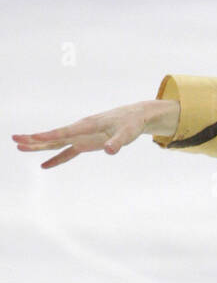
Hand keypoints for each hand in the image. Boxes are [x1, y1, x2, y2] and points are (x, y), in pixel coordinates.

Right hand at [11, 99, 177, 168]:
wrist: (134, 117)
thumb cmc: (131, 124)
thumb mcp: (128, 134)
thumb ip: (118, 143)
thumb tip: (109, 151)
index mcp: (88, 125)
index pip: (65, 132)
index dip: (50, 136)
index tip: (34, 137)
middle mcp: (80, 130)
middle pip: (54, 137)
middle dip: (35, 140)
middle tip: (15, 141)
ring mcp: (81, 137)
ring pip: (56, 143)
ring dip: (39, 146)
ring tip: (19, 148)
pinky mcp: (85, 143)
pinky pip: (67, 152)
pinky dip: (56, 159)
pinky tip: (44, 165)